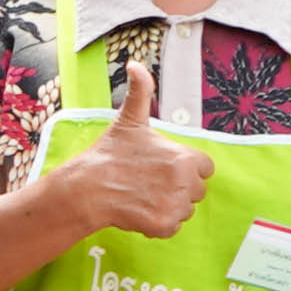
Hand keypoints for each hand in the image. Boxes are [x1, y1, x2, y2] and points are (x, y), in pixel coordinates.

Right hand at [65, 55, 212, 242]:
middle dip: (176, 188)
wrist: (85, 188)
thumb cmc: (108, 155)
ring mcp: (175, 206)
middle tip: (148, 182)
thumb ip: (141, 91)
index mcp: (185, 157)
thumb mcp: (129, 120)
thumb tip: (134, 64)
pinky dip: (156, 223)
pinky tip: (138, 211)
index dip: (184, 168)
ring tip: (141, 196)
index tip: (162, 167)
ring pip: (183, 209)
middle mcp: (185, 182)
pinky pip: (171, 227)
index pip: (204, 168)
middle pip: (195, 190)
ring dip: (167, 206)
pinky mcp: (163, 226)